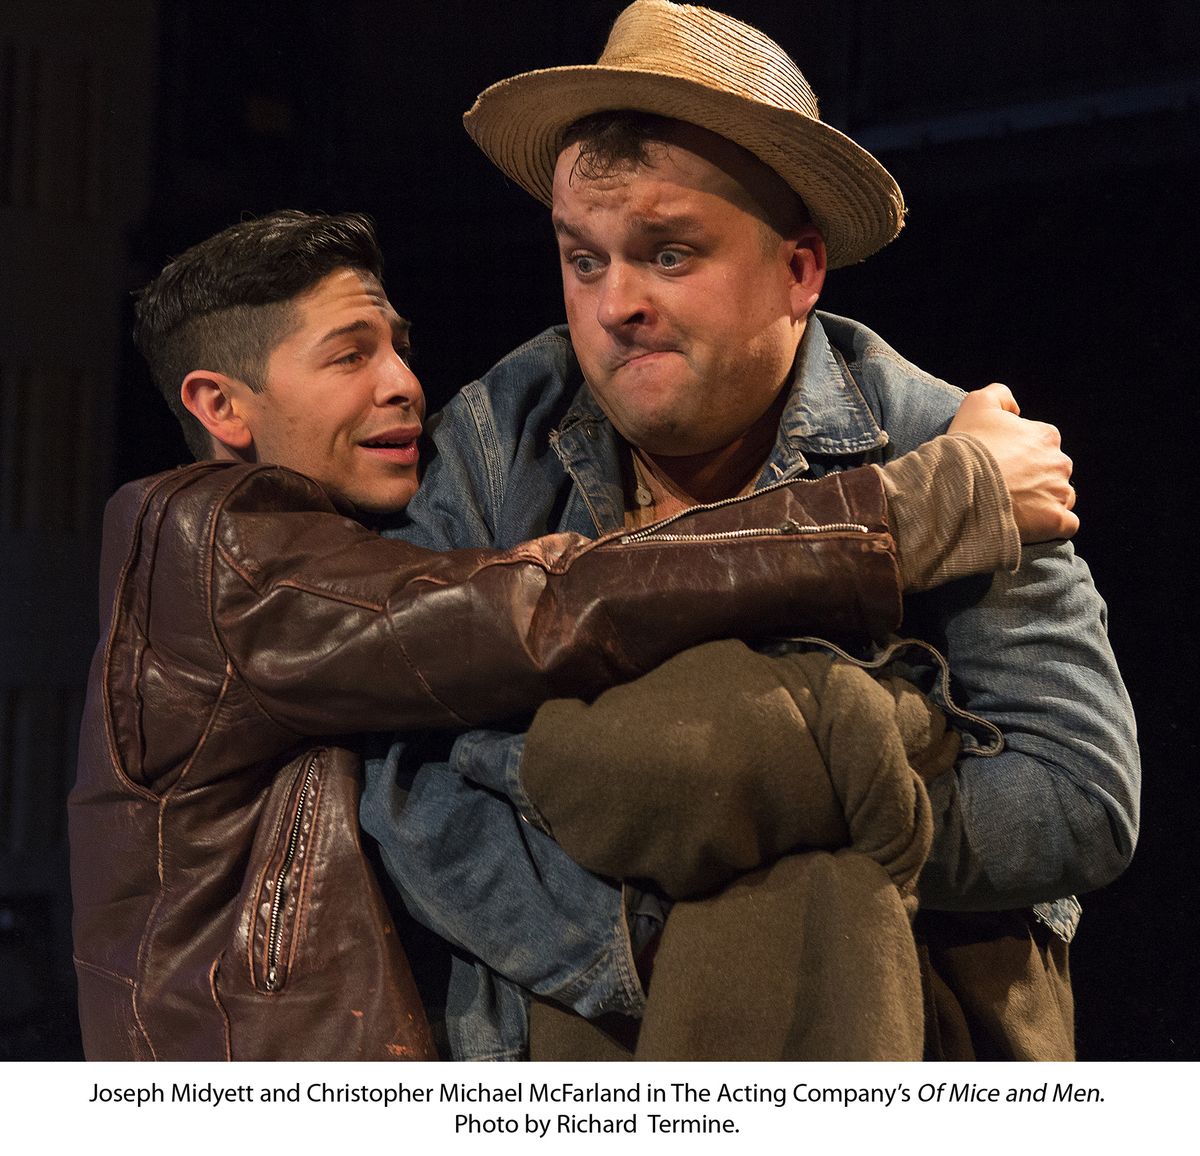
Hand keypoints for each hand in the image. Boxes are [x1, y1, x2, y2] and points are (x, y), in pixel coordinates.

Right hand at [949, 383, 1077, 541]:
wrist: (959, 486)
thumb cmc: (967, 446)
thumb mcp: (976, 403)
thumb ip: (1000, 394)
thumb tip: (1016, 408)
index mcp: (1046, 435)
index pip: (1043, 445)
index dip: (1020, 456)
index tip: (1000, 466)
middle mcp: (1059, 462)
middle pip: (1054, 471)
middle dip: (1035, 479)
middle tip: (1004, 488)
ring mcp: (1059, 492)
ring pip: (1062, 496)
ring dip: (1044, 502)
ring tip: (1016, 508)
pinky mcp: (1055, 521)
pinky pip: (1067, 524)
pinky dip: (1053, 525)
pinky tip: (1033, 525)